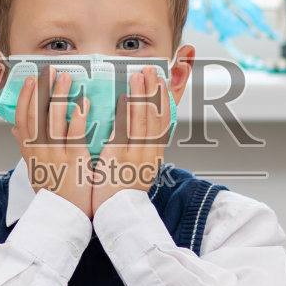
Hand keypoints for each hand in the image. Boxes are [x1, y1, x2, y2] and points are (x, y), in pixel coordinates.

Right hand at [11, 67, 93, 217]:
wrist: (63, 217)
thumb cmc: (53, 192)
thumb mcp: (34, 168)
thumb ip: (26, 147)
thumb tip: (14, 130)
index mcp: (30, 152)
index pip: (22, 119)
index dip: (25, 98)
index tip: (29, 80)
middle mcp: (39, 151)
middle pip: (36, 114)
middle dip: (42, 90)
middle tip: (49, 71)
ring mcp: (55, 155)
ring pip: (53, 119)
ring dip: (59, 96)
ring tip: (67, 77)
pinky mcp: (73, 161)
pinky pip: (74, 134)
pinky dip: (78, 116)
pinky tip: (84, 102)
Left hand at [91, 66, 168, 210]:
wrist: (119, 215)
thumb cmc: (122, 192)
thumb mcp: (137, 167)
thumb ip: (136, 146)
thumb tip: (136, 129)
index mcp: (153, 152)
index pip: (164, 119)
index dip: (166, 98)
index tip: (164, 79)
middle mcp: (150, 151)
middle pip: (157, 115)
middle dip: (155, 90)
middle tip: (151, 69)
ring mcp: (137, 154)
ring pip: (144, 119)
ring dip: (142, 94)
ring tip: (139, 75)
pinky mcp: (121, 158)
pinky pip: (126, 131)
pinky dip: (127, 112)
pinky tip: (124, 97)